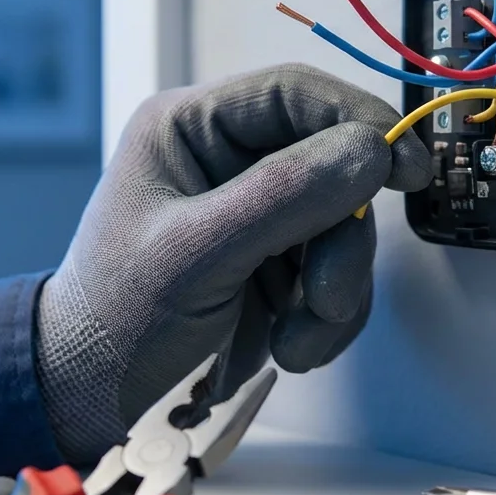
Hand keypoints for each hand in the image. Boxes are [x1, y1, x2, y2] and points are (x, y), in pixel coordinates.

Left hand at [34, 63, 430, 462]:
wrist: (89, 400)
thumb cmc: (113, 320)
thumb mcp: (195, 254)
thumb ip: (283, 197)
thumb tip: (370, 152)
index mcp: (191, 128)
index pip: (295, 94)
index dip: (360, 121)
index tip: (407, 168)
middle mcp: (227, 162)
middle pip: (332, 169)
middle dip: (340, 241)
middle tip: (327, 297)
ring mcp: (256, 217)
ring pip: (342, 229)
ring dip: (333, 293)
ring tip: (293, 341)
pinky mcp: (274, 267)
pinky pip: (335, 276)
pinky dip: (326, 320)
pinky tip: (289, 348)